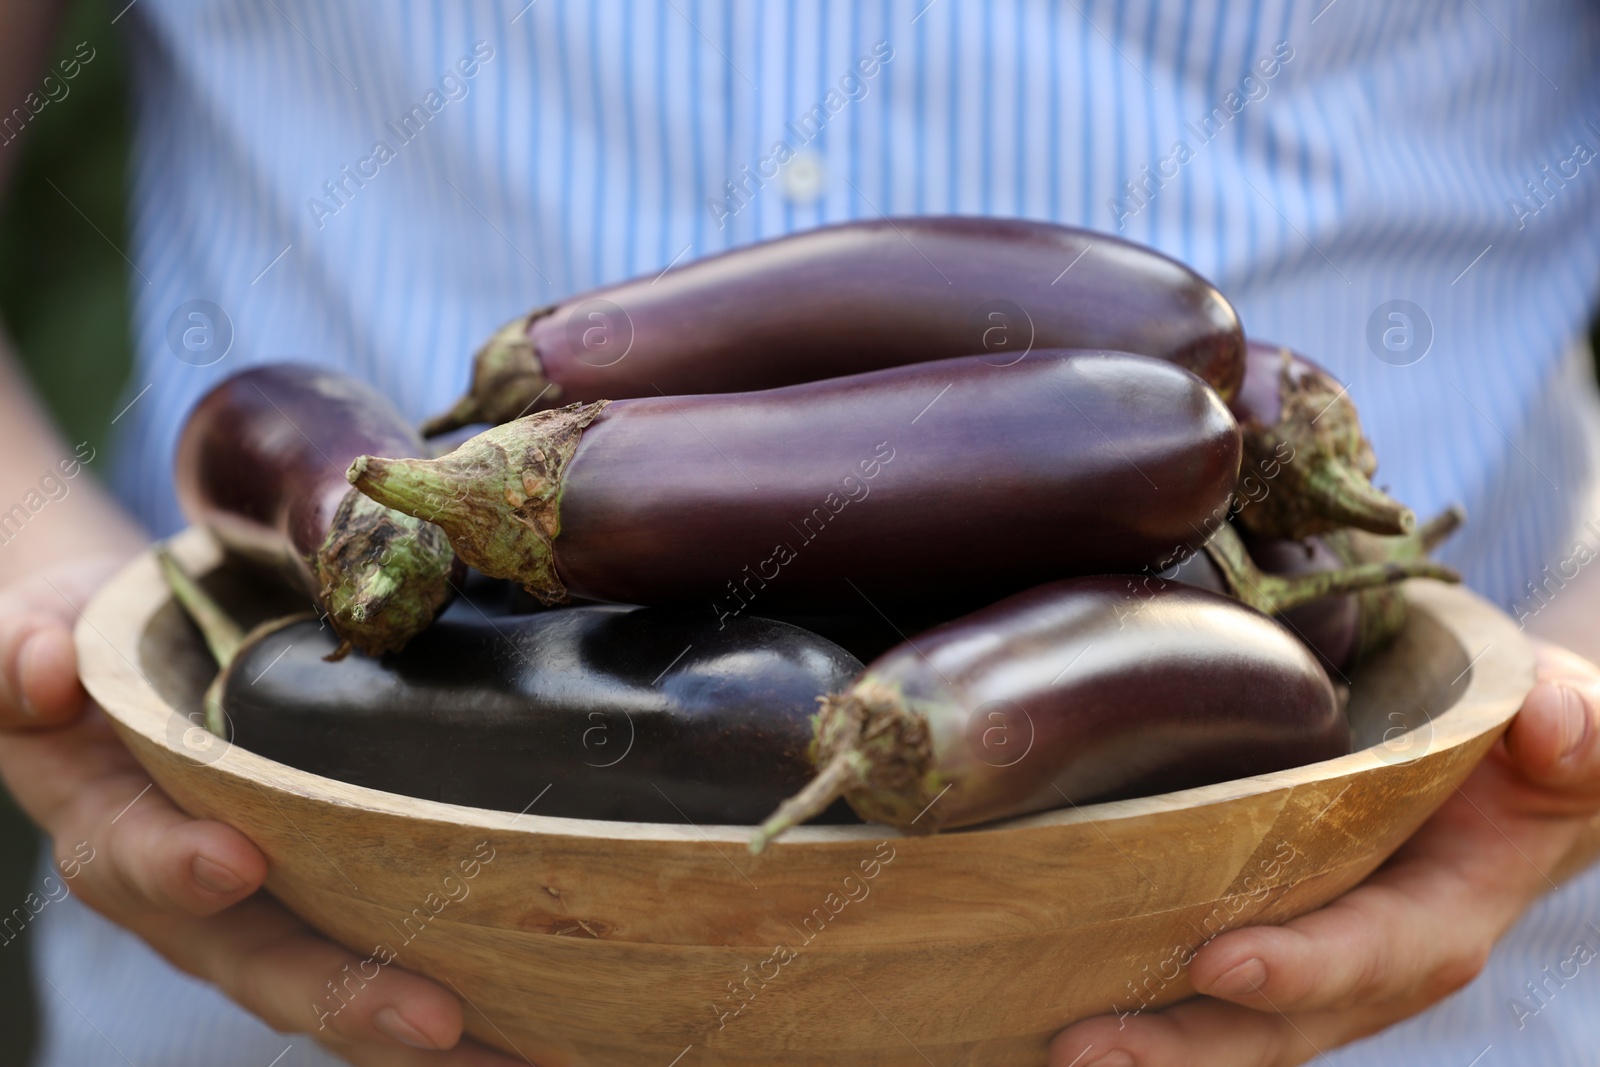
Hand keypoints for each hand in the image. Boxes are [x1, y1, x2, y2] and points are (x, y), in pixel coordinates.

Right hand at [0, 555, 525, 1064]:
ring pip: (335, 983)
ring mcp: (266, 905)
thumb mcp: (31, 631)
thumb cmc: (80, 645)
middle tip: (436, 1023)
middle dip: (346, 997)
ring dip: (419, 1029)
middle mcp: (191, 893)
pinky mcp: (329, 895)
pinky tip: (540, 1028)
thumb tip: (44, 669)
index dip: (177, 868)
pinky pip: (387, 953)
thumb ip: (19, 652)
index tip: (237, 861)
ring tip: (521, 1058)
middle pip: (261, 962)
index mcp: (111, 830)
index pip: (137, 860)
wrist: (128, 659)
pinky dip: (462, 1004)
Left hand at [1049, 640, 1599, 1066]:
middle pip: (1277, 1024)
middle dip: (1184, 1045)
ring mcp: (1315, 965)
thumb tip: (1547, 720)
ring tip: (1055, 1046)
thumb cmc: (1535, 748)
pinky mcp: (1270, 946)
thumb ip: (1574, 733)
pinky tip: (1053, 1010)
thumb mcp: (1574, 728)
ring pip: (1230, 1029)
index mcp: (1442, 916)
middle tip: (1085, 1047)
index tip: (1217, 962)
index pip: (1368, 952)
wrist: (1512, 778)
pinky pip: (1209, 998)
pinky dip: (1143, 1013)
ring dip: (1146, 1046)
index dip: (1299, 967)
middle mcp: (1372, 961)